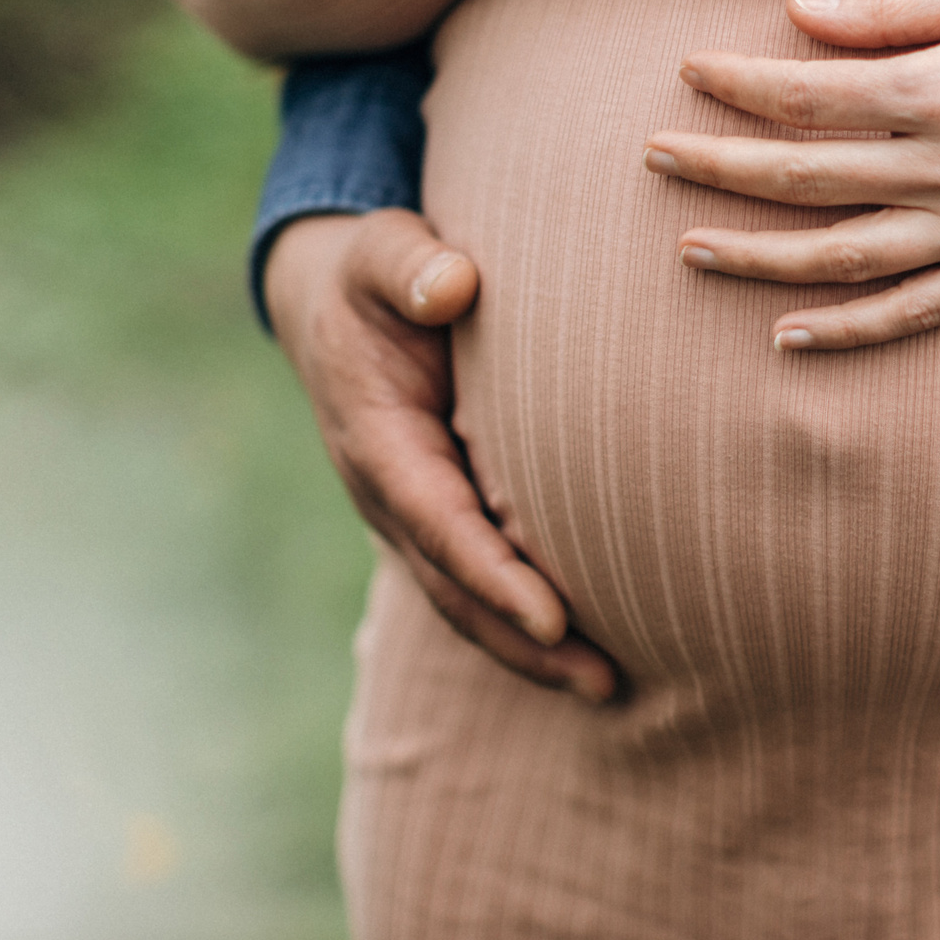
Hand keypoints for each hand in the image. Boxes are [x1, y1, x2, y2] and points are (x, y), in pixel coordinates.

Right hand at [265, 209, 620, 702]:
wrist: (334, 302)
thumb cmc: (378, 272)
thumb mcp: (385, 252)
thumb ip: (412, 266)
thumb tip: (453, 285)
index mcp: (378, 438)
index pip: (438, 520)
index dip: (491, 573)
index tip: (551, 616)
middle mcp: (389, 492)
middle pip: (455, 586)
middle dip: (523, 641)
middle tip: (602, 681)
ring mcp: (410, 513)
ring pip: (465, 599)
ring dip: (530, 650)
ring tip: (605, 686)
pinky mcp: (437, 515)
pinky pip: (476, 582)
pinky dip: (522, 624)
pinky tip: (584, 650)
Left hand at [644, 0, 939, 348]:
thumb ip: (901, 6)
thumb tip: (798, 17)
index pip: (809, 93)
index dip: (737, 86)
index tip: (685, 73)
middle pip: (806, 177)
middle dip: (719, 168)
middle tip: (654, 156)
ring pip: (844, 258)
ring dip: (758, 258)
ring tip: (691, 248)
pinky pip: (915, 315)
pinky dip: (848, 332)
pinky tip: (789, 335)